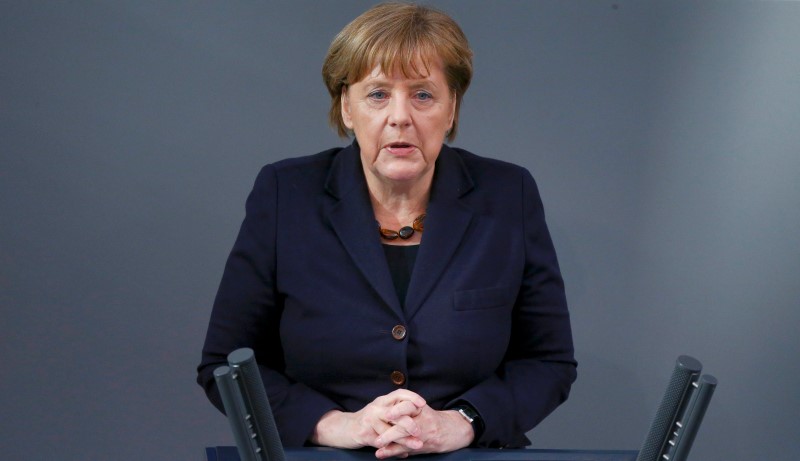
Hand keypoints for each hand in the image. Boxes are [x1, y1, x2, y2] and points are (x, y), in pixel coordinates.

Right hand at [310, 389, 426, 449]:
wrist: (345, 428)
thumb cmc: (369, 420)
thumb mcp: (382, 411)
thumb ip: (397, 413)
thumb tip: (419, 419)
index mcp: (382, 401)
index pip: (399, 393)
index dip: (412, 397)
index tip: (423, 404)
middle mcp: (376, 408)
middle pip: (396, 413)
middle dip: (409, 423)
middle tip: (419, 431)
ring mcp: (370, 420)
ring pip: (390, 431)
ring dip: (405, 440)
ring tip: (417, 446)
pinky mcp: (365, 433)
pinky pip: (382, 442)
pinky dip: (394, 449)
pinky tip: (403, 454)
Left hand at [374, 406, 474, 458]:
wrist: (451, 430)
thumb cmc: (431, 417)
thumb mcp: (420, 408)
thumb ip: (404, 408)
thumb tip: (384, 411)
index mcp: (419, 409)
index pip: (408, 407)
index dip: (398, 411)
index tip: (386, 414)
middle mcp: (422, 422)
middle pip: (404, 427)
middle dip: (390, 433)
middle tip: (378, 437)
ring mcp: (422, 435)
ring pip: (404, 440)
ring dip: (389, 445)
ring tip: (378, 448)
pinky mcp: (421, 445)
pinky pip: (405, 449)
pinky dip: (392, 452)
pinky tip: (381, 454)